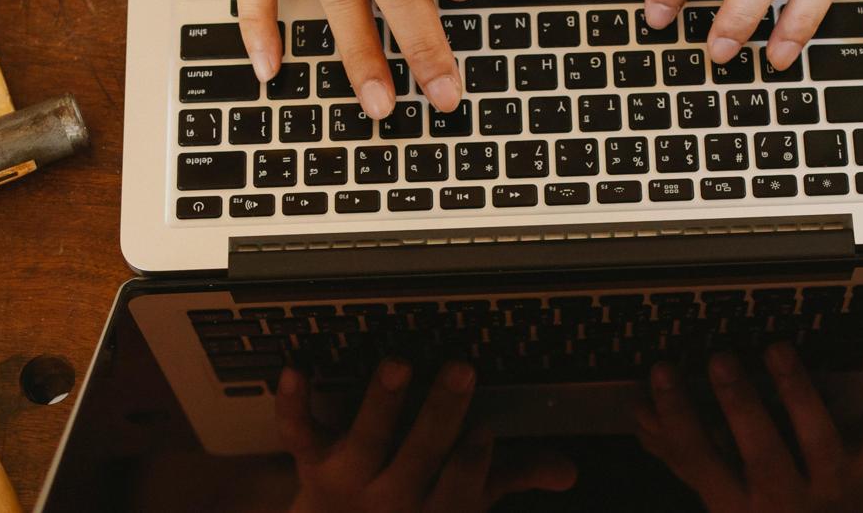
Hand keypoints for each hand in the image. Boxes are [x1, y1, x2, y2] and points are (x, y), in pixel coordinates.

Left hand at [279, 360, 575, 512]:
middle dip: (439, 416)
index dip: (471, 462)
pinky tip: (295, 373)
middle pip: (418, 458)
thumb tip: (568, 471)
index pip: (460, 489)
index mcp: (436, 509)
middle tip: (461, 370)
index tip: (485, 430)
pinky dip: (294, 405)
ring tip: (397, 364)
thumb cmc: (412, 510)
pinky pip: (299, 434)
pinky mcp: (312, 463)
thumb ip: (513, 477)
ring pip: (366, 442)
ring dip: (381, 403)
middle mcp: (392, 498)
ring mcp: (350, 480)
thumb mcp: (463, 502)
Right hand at [633, 343, 862, 512]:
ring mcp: (832, 482)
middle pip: (764, 456)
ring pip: (821, 441)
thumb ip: (680, 453)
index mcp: (738, 506)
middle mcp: (785, 499)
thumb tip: (640, 410)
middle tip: (721, 359)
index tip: (661, 371)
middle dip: (743, 407)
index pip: (699, 462)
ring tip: (776, 349)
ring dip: (800, 394)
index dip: (677, 417)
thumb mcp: (720, 494)